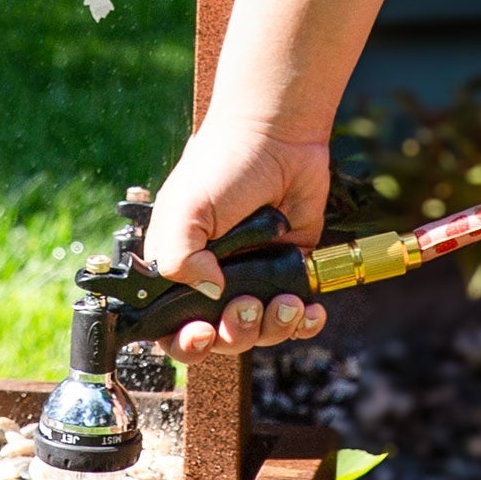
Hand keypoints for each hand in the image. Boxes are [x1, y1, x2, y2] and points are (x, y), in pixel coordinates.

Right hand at [148, 118, 333, 359]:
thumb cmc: (222, 165)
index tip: (201, 333)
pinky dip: (304, 322)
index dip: (185, 342)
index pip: (172, 328)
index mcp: (179, 269)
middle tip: (246, 305)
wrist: (278, 137)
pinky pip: (296, 316)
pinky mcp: (290, 271)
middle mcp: (214, 280)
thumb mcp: (184, 208)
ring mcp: (254, 278)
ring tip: (286, 303)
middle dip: (235, 331)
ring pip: (260, 331)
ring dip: (273, 328)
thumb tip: (211, 294)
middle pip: (221, 337)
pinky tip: (309, 310)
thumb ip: (176, 257)